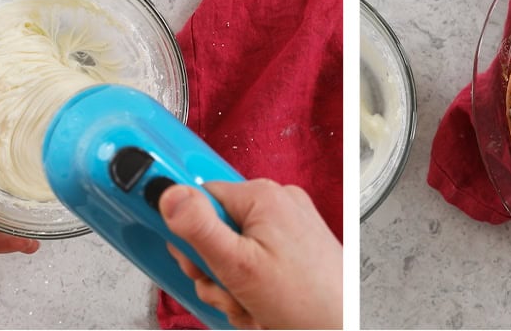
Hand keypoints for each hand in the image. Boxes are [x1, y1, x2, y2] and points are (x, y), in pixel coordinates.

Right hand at [160, 179, 341, 329]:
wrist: (342, 327)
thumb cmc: (305, 301)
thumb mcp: (237, 264)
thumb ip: (198, 228)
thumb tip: (168, 193)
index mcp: (263, 197)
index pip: (201, 199)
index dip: (191, 236)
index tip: (195, 261)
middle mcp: (278, 205)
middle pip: (216, 230)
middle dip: (215, 270)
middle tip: (228, 291)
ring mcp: (289, 227)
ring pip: (233, 253)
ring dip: (232, 287)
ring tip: (251, 304)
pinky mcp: (295, 249)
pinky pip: (256, 263)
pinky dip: (252, 289)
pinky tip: (263, 306)